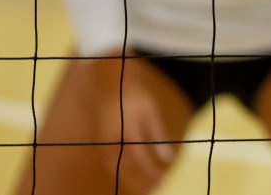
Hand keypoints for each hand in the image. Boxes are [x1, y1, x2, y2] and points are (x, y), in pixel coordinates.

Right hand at [90, 56, 175, 188]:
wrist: (112, 86)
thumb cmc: (136, 97)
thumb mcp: (151, 112)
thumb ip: (158, 135)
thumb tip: (168, 158)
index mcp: (129, 134)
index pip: (142, 161)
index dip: (151, 173)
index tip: (162, 181)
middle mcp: (115, 142)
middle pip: (128, 170)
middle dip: (141, 182)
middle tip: (156, 187)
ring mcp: (106, 143)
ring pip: (117, 169)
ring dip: (130, 179)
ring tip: (145, 185)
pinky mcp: (103, 142)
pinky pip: (111, 163)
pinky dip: (121, 171)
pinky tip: (132, 174)